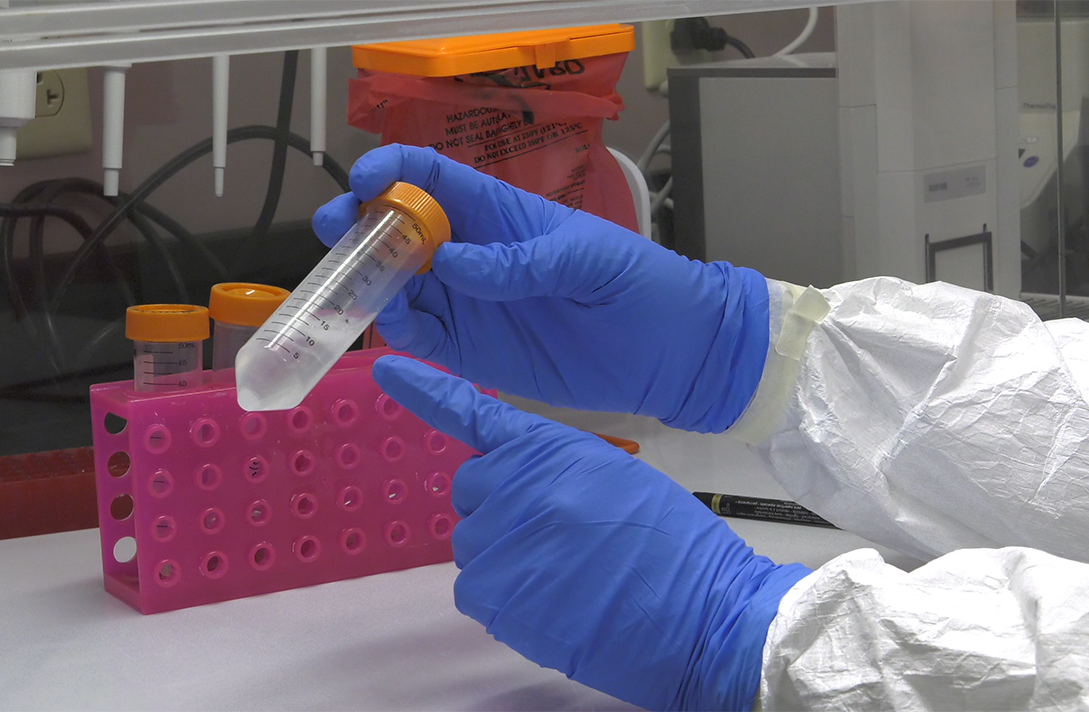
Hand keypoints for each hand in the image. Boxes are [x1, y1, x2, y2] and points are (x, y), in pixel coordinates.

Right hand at [315, 144, 768, 432]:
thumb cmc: (639, 287)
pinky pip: (419, 335)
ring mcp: (466, 304)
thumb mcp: (588, 259)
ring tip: (364, 287)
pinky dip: (397, 328)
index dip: (392, 172)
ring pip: (396, 284)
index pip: (431, 178)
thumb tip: (452, 262)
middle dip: (358, 225)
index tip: (366, 182)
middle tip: (338, 235)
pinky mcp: (470, 351)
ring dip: (370, 281)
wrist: (670, 354)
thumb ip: (521, 262)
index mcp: (498, 214)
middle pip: (396, 231)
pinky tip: (397, 323)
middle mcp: (470, 254)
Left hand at [372, 355, 811, 711]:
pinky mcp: (493, 594)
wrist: (700, 613)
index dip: (426, 390)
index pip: (474, 413)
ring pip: (472, 543)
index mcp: (549, 448)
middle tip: (553, 536)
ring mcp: (500, 540)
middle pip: (471, 489)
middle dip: (498, 508)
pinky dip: (505, 598)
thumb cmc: (672, 545)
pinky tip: (552, 603)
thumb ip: (554, 467)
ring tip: (564, 575)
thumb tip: (514, 483)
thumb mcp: (615, 475)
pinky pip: (474, 589)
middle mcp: (515, 486)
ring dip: (504, 557)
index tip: (387, 367)